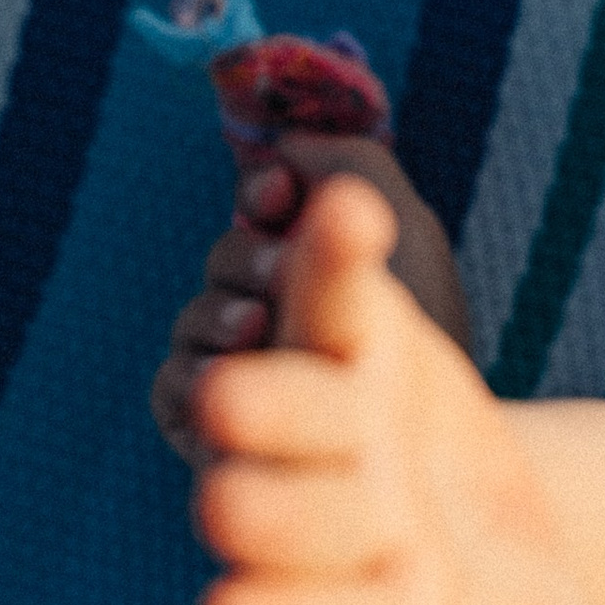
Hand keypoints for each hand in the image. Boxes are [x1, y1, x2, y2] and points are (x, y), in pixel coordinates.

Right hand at [153, 136, 468, 460]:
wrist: (435, 459)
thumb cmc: (427, 343)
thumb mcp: (410, 234)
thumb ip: (352, 166)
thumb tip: (280, 145)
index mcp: (314, 264)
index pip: (263, 210)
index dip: (263, 192)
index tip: (281, 194)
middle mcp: (272, 313)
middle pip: (225, 259)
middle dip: (247, 256)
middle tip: (280, 274)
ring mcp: (239, 377)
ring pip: (194, 320)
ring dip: (217, 315)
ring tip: (253, 328)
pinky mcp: (209, 436)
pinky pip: (169, 390)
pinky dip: (188, 379)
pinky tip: (221, 381)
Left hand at [187, 177, 595, 604]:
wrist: (494, 558)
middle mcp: (332, 542)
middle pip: (301, 518)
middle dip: (271, 499)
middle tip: (225, 491)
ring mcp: (339, 440)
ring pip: (306, 404)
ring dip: (281, 377)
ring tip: (250, 337)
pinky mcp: (360, 350)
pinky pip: (338, 300)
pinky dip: (333, 254)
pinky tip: (333, 199)